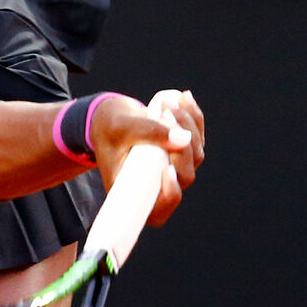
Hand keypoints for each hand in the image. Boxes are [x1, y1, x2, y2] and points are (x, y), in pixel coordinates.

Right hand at [89, 89, 204, 225]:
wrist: (112, 120)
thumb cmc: (109, 129)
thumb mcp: (120, 128)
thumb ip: (148, 132)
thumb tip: (183, 138)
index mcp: (136, 192)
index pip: (160, 209)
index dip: (169, 194)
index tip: (168, 171)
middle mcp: (158, 185)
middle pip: (184, 175)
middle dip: (181, 144)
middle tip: (166, 114)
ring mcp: (175, 169)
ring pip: (196, 153)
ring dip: (188, 123)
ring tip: (168, 102)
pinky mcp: (184, 152)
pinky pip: (197, 136)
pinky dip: (193, 116)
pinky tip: (183, 97)